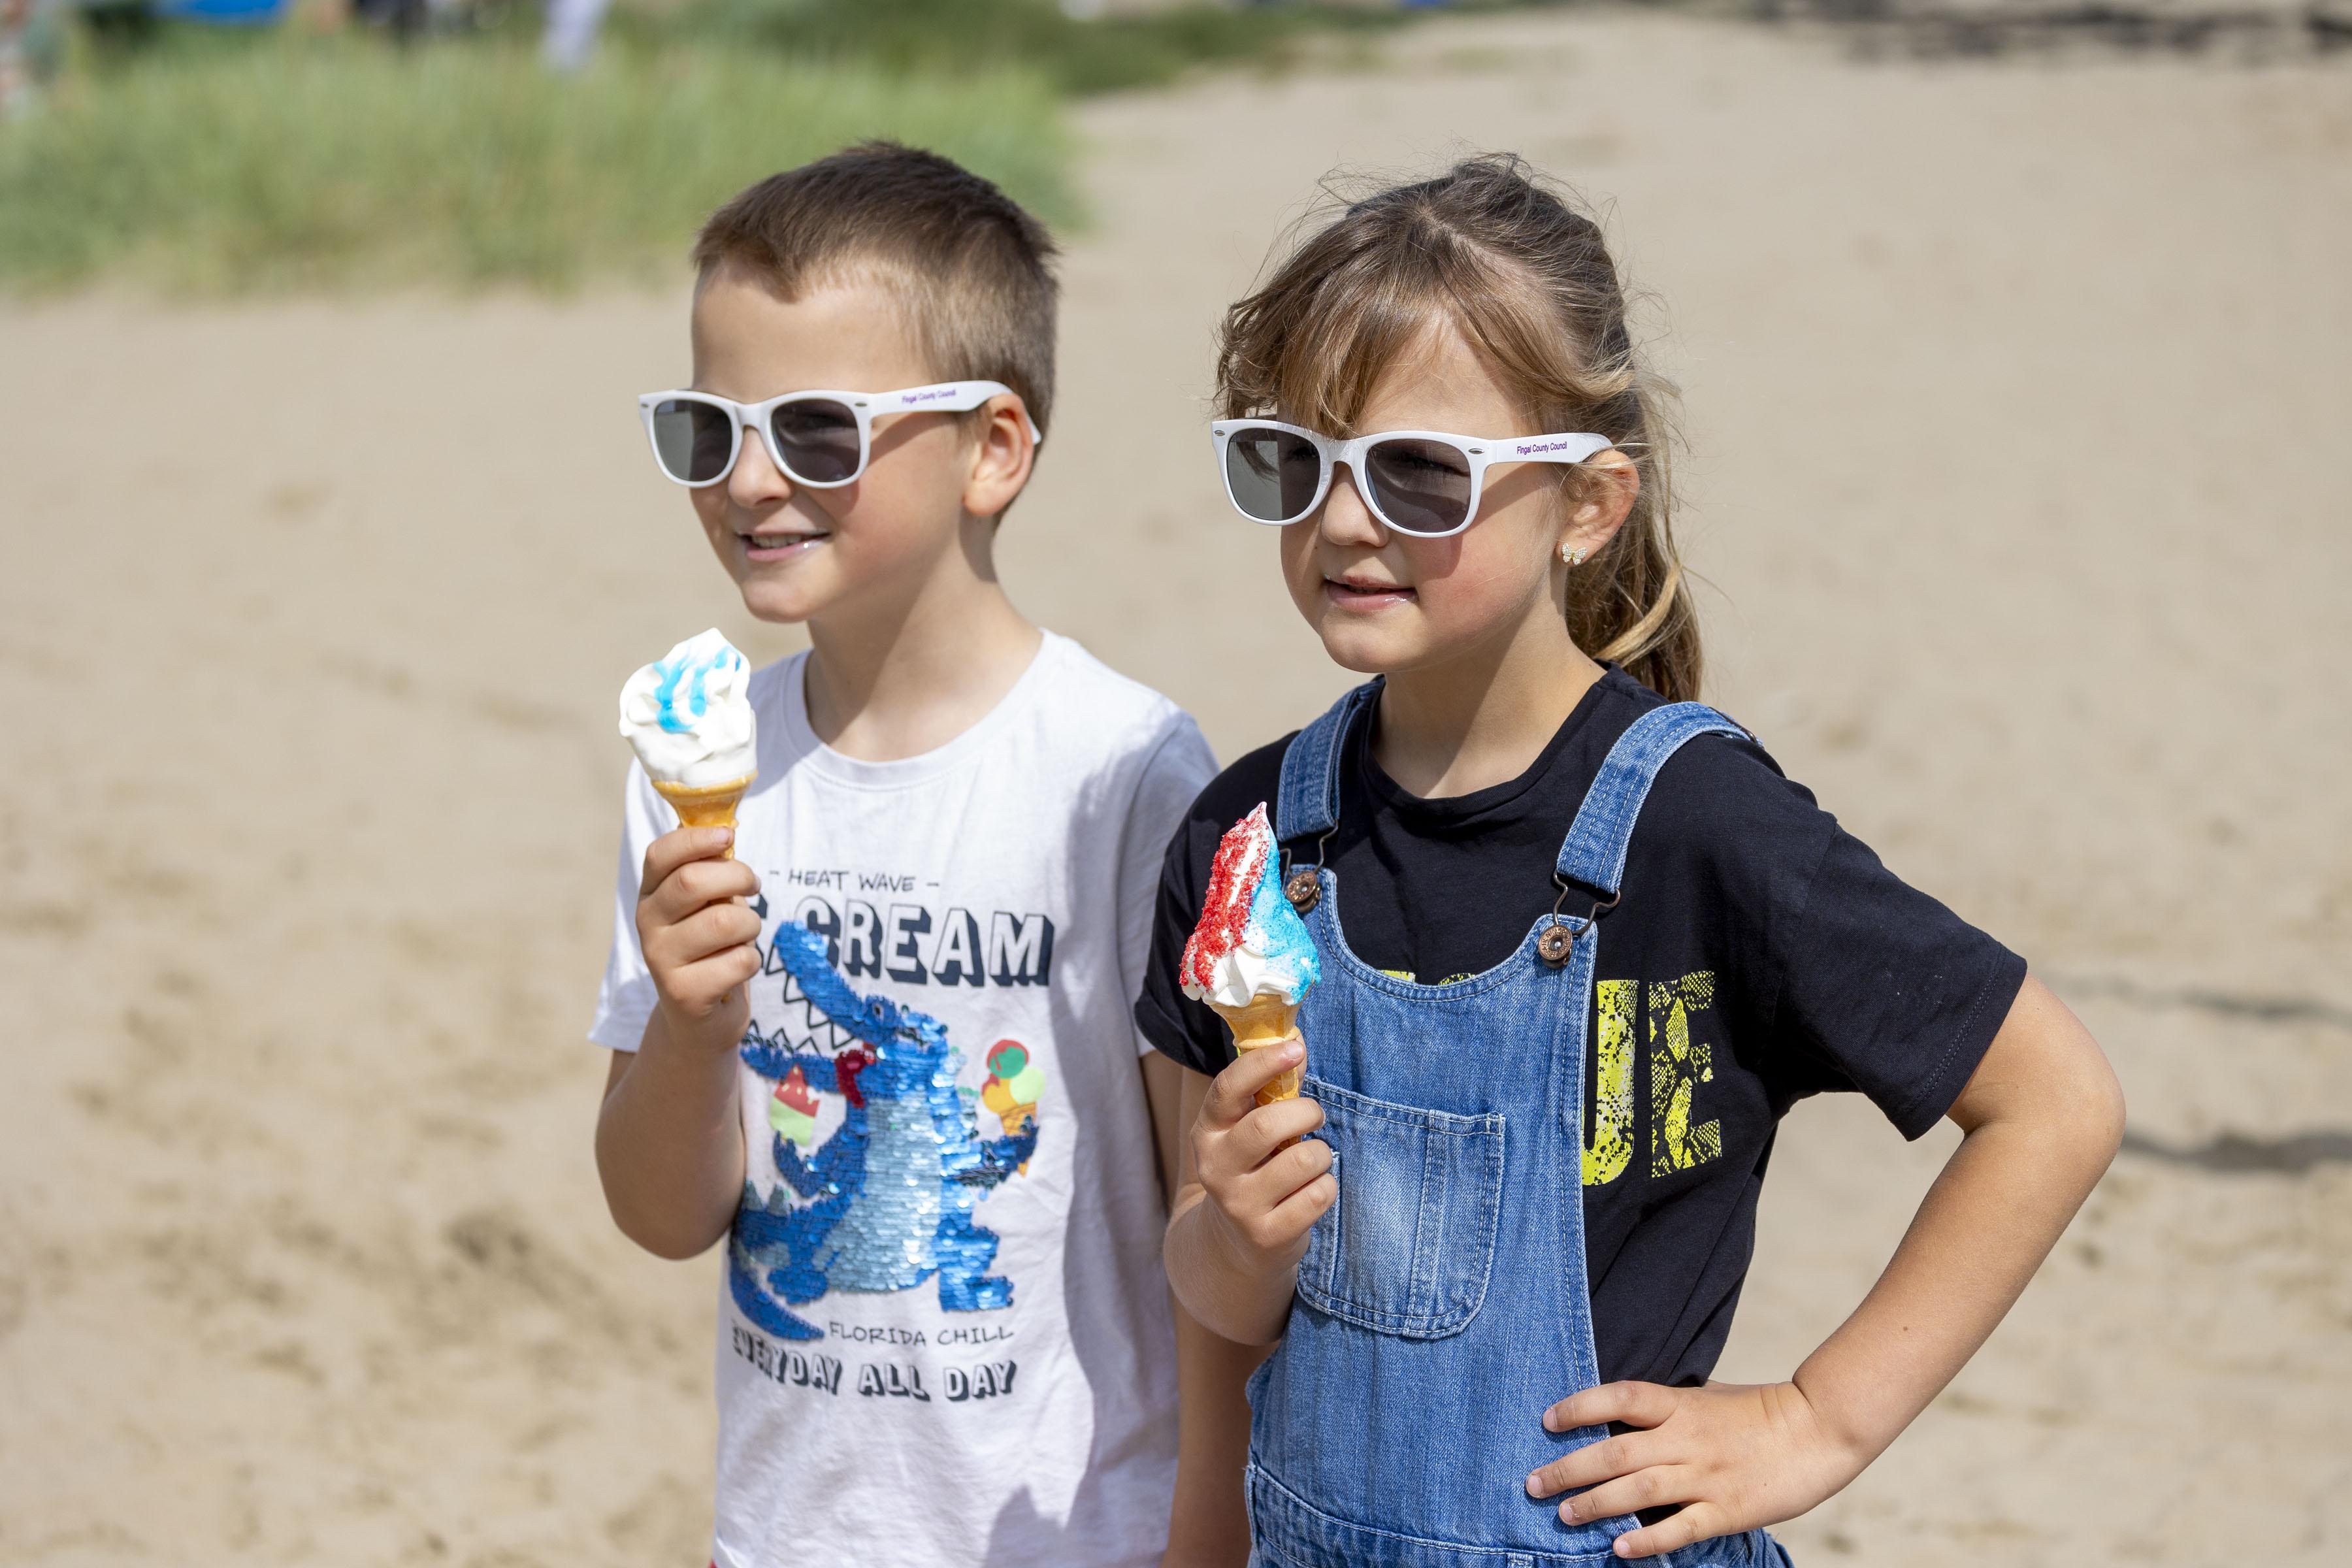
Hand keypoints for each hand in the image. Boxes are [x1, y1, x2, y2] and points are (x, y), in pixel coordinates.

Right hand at [635, 826, 762, 1053]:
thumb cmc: (711, 946)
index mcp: (650, 894)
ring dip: (751, 925)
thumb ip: (710, 870)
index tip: (729, 837)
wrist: (700, 1018)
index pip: (660, 854)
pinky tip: (736, 968)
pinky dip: (751, 960)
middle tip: (752, 886)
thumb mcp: (707, 903)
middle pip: (693, 882)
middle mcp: (647, 924)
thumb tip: (724, 827)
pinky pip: (740, 960)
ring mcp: (661, 961)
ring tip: (745, 935)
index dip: (697, 839)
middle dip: (738, 877)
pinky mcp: (684, 994)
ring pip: (725, 921)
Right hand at [1190, 1036, 1334, 1270]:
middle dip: (1305, 1112)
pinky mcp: (1267, 1235)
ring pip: (1302, 1160)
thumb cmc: (1251, 1168)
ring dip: (1321, 1153)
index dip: (1262, 1063)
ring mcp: (1239, 1205)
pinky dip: (1327, 1186)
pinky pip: (1318, 1195)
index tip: (1294, 1050)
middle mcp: (1216, 1168)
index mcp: (1208, 1132)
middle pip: (1266, 1125)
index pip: (1228, 1088)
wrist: (1234, 1245)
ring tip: (1313, 1159)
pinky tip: (1312, 1190)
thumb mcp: (1247, 1129)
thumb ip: (1272, 1090)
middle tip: (1315, 1116)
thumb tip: (1297, 1044)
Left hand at [1525, 1380, 1867, 1558]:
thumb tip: (1622, 1413)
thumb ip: (1668, 1408)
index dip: (1580, 1407)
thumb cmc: (1761, 1411)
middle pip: (1615, 1452)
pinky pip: (1679, 1528)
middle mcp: (1687, 1439)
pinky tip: (1617, 1549)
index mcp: (1681, 1405)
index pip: (1620, 1397)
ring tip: (1562, 1515)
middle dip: (1567, 1468)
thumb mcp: (1708, 1397)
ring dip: (1594, 1504)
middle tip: (1532, 1483)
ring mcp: (1706, 1476)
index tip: (1547, 1421)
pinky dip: (1646, 1540)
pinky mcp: (1727, 1510)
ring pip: (1638, 1491)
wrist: (1820, 1428)